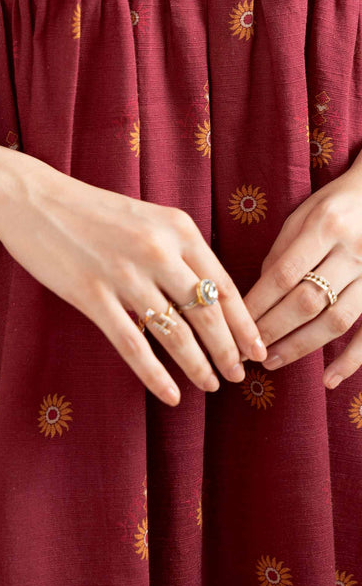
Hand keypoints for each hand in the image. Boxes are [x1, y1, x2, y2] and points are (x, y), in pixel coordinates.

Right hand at [0, 151, 268, 405]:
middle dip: (229, 351)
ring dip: (199, 366)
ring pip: (176, 333)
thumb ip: (178, 251)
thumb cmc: (93, 212)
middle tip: (240, 376)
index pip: (223, 285)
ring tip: (211, 386)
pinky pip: (133, 344)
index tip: (257, 350)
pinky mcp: (91, 294)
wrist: (33, 199)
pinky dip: (156, 375)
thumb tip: (210, 299)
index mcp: (178, 227)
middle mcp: (157, 248)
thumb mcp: (147, 218)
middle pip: (207, 312)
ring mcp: (123, 272)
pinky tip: (170, 395)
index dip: (244, 324)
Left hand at [240, 160, 361, 387]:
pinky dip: (351, 361)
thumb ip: (281, 253)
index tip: (234, 326)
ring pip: (336, 321)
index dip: (258, 305)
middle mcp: (352, 251)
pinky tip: (328, 380)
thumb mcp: (303, 215)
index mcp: (324, 226)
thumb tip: (258, 296)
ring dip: (301, 347)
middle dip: (272, 330)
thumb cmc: (335, 205)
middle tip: (246, 352)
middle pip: (307, 301)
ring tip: (271, 362)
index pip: (284, 274)